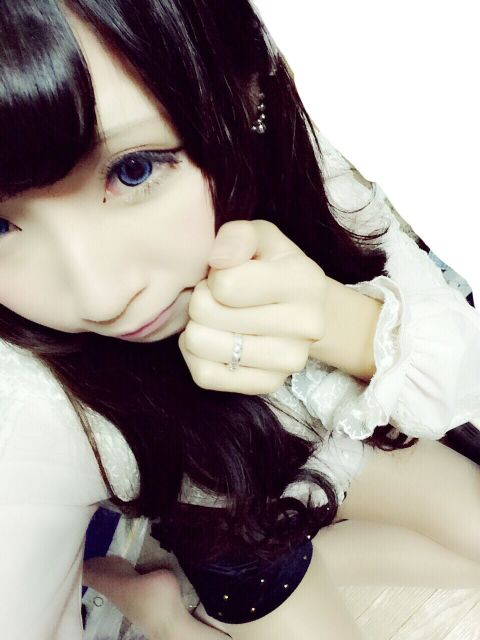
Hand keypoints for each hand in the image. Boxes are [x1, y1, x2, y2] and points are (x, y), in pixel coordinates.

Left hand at [178, 219, 326, 394]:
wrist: (301, 310)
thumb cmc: (271, 266)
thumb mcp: (259, 236)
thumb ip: (238, 236)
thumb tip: (219, 261)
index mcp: (304, 281)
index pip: (225, 285)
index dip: (213, 277)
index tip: (224, 275)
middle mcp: (306, 325)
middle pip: (206, 315)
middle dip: (200, 300)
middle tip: (215, 298)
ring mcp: (290, 360)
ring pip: (202, 346)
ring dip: (196, 327)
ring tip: (213, 318)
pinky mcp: (269, 385)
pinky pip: (204, 375)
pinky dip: (195, 356)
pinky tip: (211, 339)